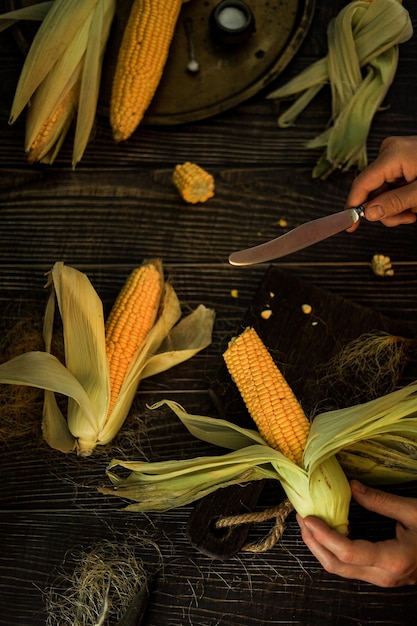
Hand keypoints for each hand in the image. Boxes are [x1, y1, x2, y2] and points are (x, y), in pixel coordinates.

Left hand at [297, 480, 416, 586]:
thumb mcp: (413, 511)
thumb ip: (380, 500)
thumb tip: (350, 486)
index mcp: (393, 560)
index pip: (347, 552)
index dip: (324, 536)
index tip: (308, 518)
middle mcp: (384, 576)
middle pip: (337, 565)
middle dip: (313, 542)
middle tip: (301, 517)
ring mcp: (382, 579)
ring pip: (340, 569)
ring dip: (320, 546)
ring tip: (308, 522)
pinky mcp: (380, 576)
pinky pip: (349, 566)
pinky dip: (333, 549)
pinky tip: (328, 530)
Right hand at [346, 135, 416, 227]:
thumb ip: (394, 204)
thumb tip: (368, 214)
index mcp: (392, 154)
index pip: (362, 184)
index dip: (354, 206)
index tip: (350, 226)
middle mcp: (389, 151)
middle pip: (372, 190)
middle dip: (387, 209)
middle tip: (408, 219)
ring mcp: (394, 155)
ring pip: (382, 191)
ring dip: (396, 206)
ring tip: (415, 210)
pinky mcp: (400, 161)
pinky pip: (391, 185)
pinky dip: (401, 198)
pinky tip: (415, 201)